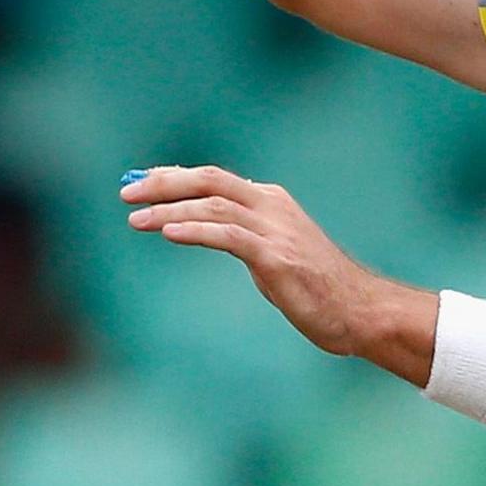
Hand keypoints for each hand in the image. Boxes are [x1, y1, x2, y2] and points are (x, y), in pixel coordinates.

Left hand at [120, 165, 411, 364]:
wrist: (359, 309)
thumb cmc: (319, 287)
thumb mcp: (277, 251)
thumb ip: (246, 236)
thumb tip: (208, 230)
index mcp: (272, 201)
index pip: (214, 178)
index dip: (174, 177)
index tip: (141, 182)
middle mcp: (273, 206)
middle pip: (210, 180)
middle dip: (164, 183)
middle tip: (126, 192)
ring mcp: (276, 229)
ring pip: (213, 206)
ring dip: (170, 210)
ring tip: (135, 219)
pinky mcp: (276, 256)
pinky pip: (229, 236)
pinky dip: (196, 230)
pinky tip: (168, 232)